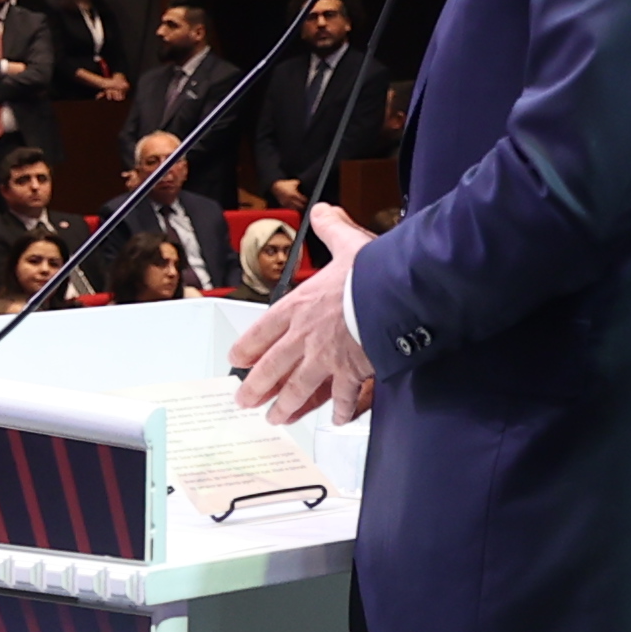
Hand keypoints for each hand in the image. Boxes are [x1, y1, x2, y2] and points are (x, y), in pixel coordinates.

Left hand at [226, 207, 378, 423]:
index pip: (263, 329)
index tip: (236, 359)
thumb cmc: (371, 271)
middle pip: (273, 367)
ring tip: (277, 419)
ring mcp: (326, 358)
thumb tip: (323, 212)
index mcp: (299, 306)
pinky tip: (337, 420)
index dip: (248, 347)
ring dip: (287, 406)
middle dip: (257, 387)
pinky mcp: (352, 373)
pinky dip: (341, 411)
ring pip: (299, 388)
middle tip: (244, 402)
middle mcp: (305, 336)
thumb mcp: (346, 243)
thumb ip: (331, 229)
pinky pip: (344, 397)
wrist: (394, 294)